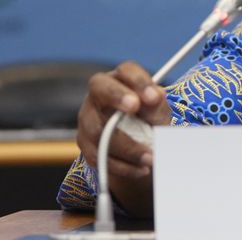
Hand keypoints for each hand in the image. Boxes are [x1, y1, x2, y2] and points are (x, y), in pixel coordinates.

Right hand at [77, 61, 170, 179]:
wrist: (138, 146)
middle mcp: (99, 95)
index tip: (153, 96)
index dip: (138, 81)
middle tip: (136, 107)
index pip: (126, 71)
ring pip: (98, 129)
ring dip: (126, 146)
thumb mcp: (157, 110)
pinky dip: (122, 166)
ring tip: (150, 157)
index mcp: (121, 79)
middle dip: (118, 97)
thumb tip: (155, 96)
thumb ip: (156, 103)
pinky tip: (141, 170)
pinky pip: (97, 155)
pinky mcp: (84, 143)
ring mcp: (87, 118)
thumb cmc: (149, 118)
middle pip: (101, 89)